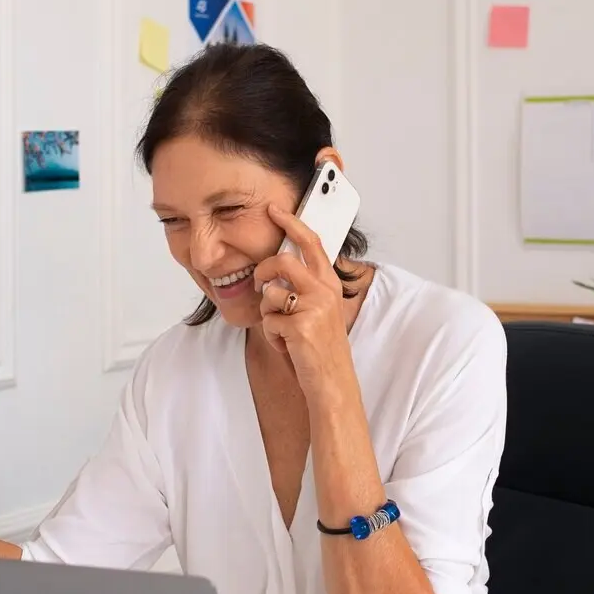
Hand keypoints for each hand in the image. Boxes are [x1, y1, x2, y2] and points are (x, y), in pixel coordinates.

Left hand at [252, 204, 356, 395]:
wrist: (332, 383)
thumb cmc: (321, 349)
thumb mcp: (319, 311)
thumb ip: (304, 288)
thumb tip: (274, 271)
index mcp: (330, 284)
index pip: (311, 242)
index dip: (292, 222)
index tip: (274, 210)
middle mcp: (325, 291)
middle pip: (282, 261)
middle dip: (264, 272)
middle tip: (262, 286)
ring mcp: (314, 307)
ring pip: (270, 294)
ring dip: (269, 315)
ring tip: (285, 332)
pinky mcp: (300, 326)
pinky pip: (268, 321)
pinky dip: (273, 337)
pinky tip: (289, 347)